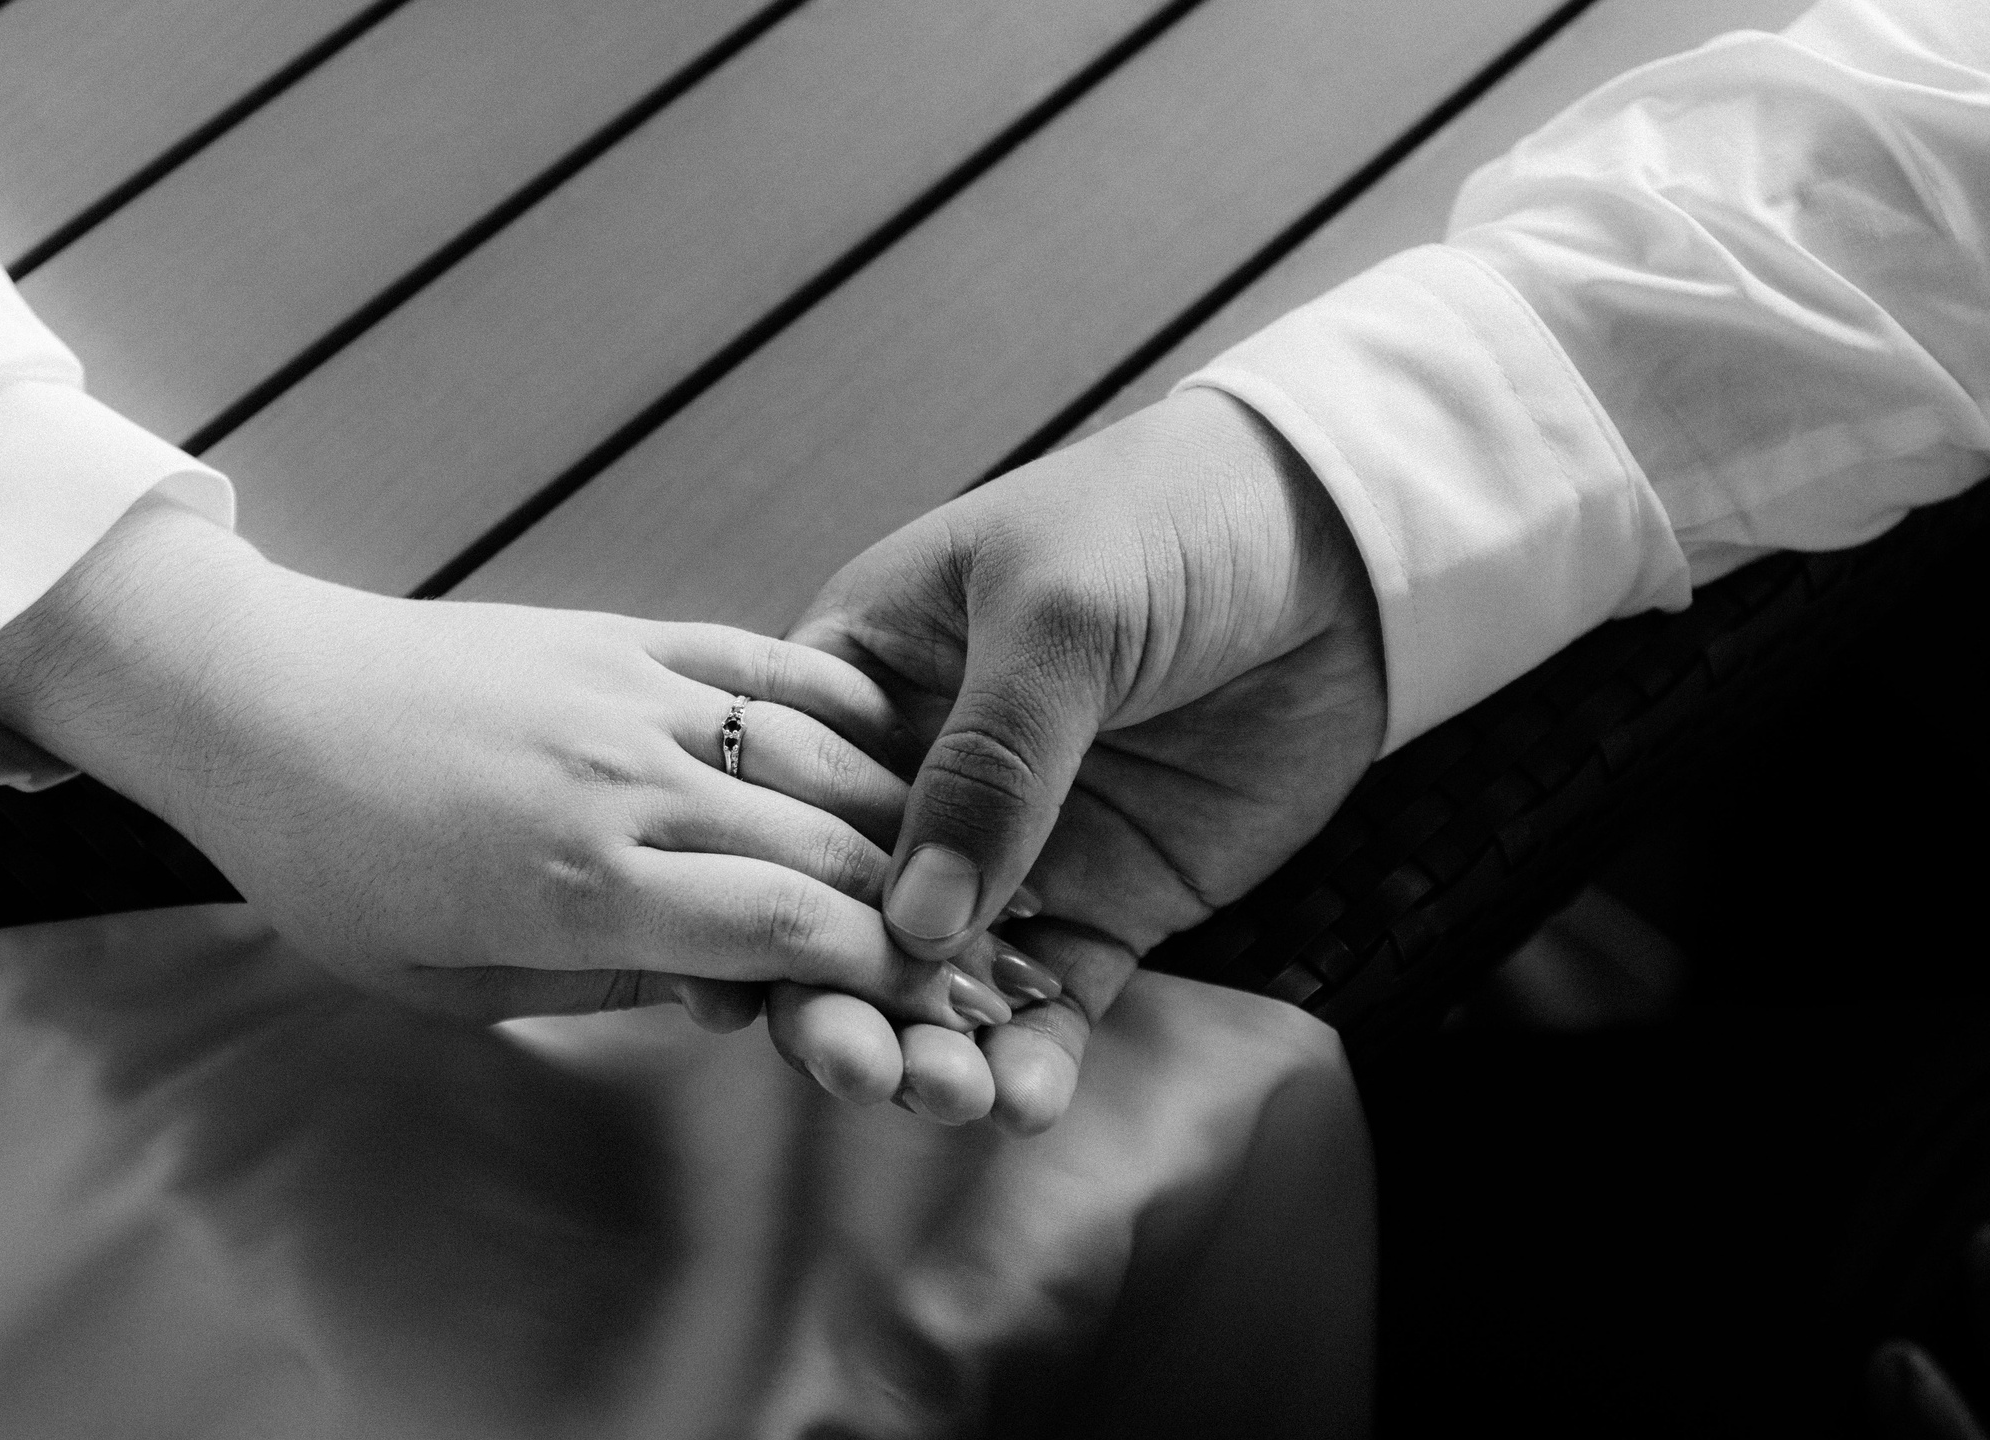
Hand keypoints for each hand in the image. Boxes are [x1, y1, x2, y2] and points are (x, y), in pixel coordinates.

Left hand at [0, 497, 1008, 1028]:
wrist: (257, 702)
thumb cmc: (331, 867)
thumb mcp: (445, 982)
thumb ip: (599, 988)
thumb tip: (728, 992)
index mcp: (579, 888)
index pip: (789, 930)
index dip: (878, 970)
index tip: (923, 997)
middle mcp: (625, 785)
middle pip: (827, 846)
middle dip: (911, 904)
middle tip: (966, 941)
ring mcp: (630, 695)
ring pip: (816, 751)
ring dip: (892, 811)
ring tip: (940, 855)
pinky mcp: (621, 634)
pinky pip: (763, 663)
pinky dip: (837, 706)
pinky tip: (883, 739)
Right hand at [777, 387, 1386, 1129]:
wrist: (1338, 539)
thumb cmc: (1163, 522)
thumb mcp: (1054, 611)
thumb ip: (988, 763)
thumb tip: (919, 922)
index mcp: (867, 679)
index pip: (776, 805)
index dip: (750, 898)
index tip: (732, 994)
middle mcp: (920, 778)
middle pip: (845, 913)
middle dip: (840, 1001)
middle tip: (858, 1067)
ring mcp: (1015, 849)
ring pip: (941, 977)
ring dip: (932, 1047)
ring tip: (949, 1096)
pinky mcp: (1107, 902)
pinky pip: (1053, 999)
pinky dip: (1035, 1057)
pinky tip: (1024, 1099)